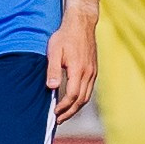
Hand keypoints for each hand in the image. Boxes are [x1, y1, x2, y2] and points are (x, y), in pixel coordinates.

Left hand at [46, 7, 97, 123]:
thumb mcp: (54, 51)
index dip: (64, 107)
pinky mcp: (93, 69)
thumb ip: (53, 70)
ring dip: (76, 107)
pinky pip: (89, 89)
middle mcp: (88, 73)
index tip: (54, 112)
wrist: (81, 23)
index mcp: (78, 70)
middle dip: (70, 112)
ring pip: (87, 96)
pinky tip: (73, 100)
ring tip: (65, 113)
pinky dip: (81, 98)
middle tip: (59, 120)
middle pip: (82, 100)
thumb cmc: (65, 36)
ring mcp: (93, 72)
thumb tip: (51, 88)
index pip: (73, 96)